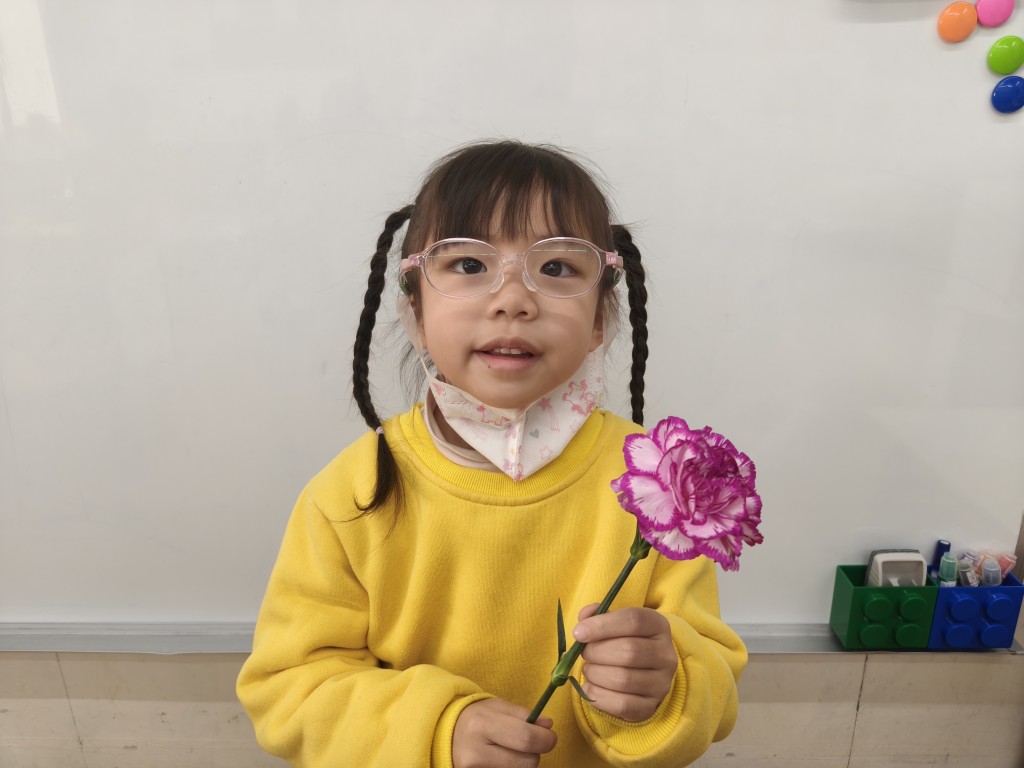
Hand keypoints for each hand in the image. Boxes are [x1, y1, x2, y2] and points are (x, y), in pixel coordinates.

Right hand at [452, 698, 556, 767]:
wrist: (444, 735)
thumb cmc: (475, 718)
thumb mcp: (496, 707)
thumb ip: (523, 714)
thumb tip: (548, 725)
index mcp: (482, 724)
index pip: (526, 738)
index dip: (546, 739)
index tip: (550, 736)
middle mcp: (475, 751)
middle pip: (526, 762)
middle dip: (536, 753)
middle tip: (530, 743)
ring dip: (524, 763)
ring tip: (510, 751)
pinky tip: (502, 760)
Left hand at [573, 604, 677, 721]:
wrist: (642, 675)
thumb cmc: (623, 642)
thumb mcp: (615, 623)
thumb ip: (598, 616)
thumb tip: (584, 616)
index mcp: (658, 626)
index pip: (634, 620)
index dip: (602, 625)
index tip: (579, 632)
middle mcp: (666, 655)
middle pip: (628, 650)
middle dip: (596, 652)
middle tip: (585, 653)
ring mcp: (661, 683)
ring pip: (623, 679)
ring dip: (595, 673)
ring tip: (589, 669)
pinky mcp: (650, 707)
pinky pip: (621, 704)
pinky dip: (597, 695)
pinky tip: (590, 686)